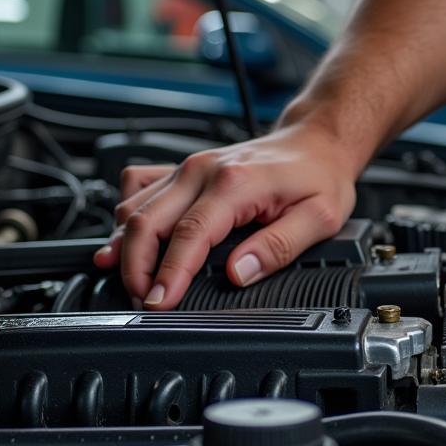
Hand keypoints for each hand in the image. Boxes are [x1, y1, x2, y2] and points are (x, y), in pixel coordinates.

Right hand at [93, 124, 357, 309]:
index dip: (169, 274)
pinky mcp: (182, 170)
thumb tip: (239, 273)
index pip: (188, 235)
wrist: (316, 142)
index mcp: (235, 183)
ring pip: (134, 207)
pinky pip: (137, 188)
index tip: (159, 303)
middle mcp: (203, 171)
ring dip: (126, 248)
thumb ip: (278, 247)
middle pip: (146, 221)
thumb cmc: (319, 176)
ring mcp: (188, 168)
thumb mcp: (319, 218)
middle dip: (137, 269)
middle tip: (144, 302)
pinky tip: (129, 241)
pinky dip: (126, 217)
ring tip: (135, 283)